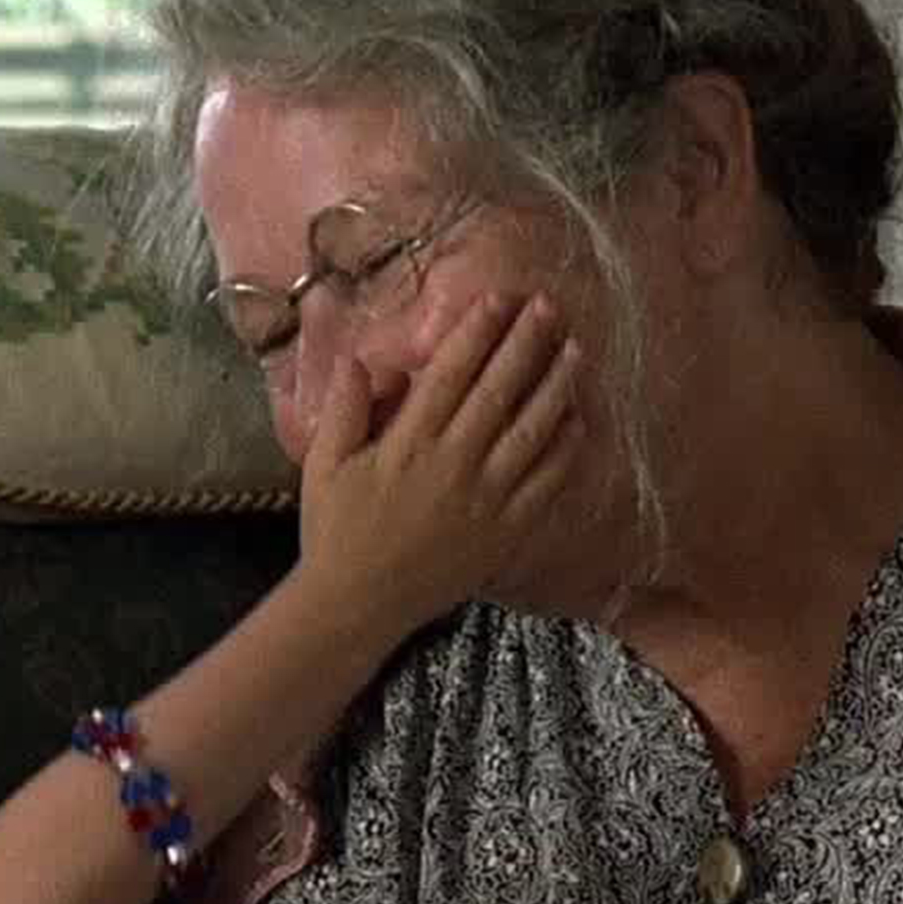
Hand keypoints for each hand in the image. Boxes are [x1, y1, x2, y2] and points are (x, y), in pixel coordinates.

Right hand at [290, 291, 579, 641]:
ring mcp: (486, 500)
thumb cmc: (337, 532)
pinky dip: (565, 451)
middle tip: (549, 307)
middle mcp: (454, 466)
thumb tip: (359, 358)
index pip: (451, 374)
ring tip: (575, 350)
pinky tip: (578, 420)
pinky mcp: (505, 532)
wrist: (359, 605)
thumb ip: (343, 409)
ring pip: (532, 432)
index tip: (498, 298)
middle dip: (526, 344)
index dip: (477, 332)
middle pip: (499, 392)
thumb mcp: (323, 466)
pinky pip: (545, 484)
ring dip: (556, 387)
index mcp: (409, 444)